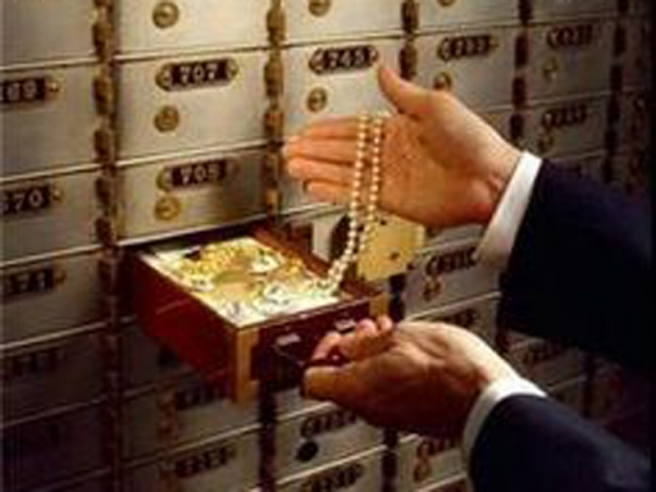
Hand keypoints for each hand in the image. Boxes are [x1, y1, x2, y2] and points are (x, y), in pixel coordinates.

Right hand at [283, 65, 521, 227]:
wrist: (489, 179)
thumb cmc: (471, 140)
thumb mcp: (435, 105)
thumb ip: (402, 92)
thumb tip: (382, 69)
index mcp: (397, 129)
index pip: (352, 128)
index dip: (326, 129)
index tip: (304, 130)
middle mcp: (389, 154)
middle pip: (342, 151)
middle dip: (314, 150)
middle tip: (289, 150)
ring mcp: (389, 178)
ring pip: (344, 173)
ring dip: (317, 170)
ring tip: (292, 167)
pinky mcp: (391, 201)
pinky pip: (356, 195)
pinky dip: (334, 191)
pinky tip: (314, 187)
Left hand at [303, 317, 518, 437]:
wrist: (489, 399)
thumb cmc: (450, 370)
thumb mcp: (400, 337)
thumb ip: (365, 342)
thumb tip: (349, 344)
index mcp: (357, 389)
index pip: (312, 378)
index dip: (319, 351)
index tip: (335, 334)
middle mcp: (369, 408)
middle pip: (341, 380)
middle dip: (351, 348)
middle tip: (365, 329)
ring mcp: (392, 414)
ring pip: (367, 384)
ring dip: (373, 355)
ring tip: (392, 332)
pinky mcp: (413, 414)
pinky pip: (389, 392)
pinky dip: (391, 369)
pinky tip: (409, 349)